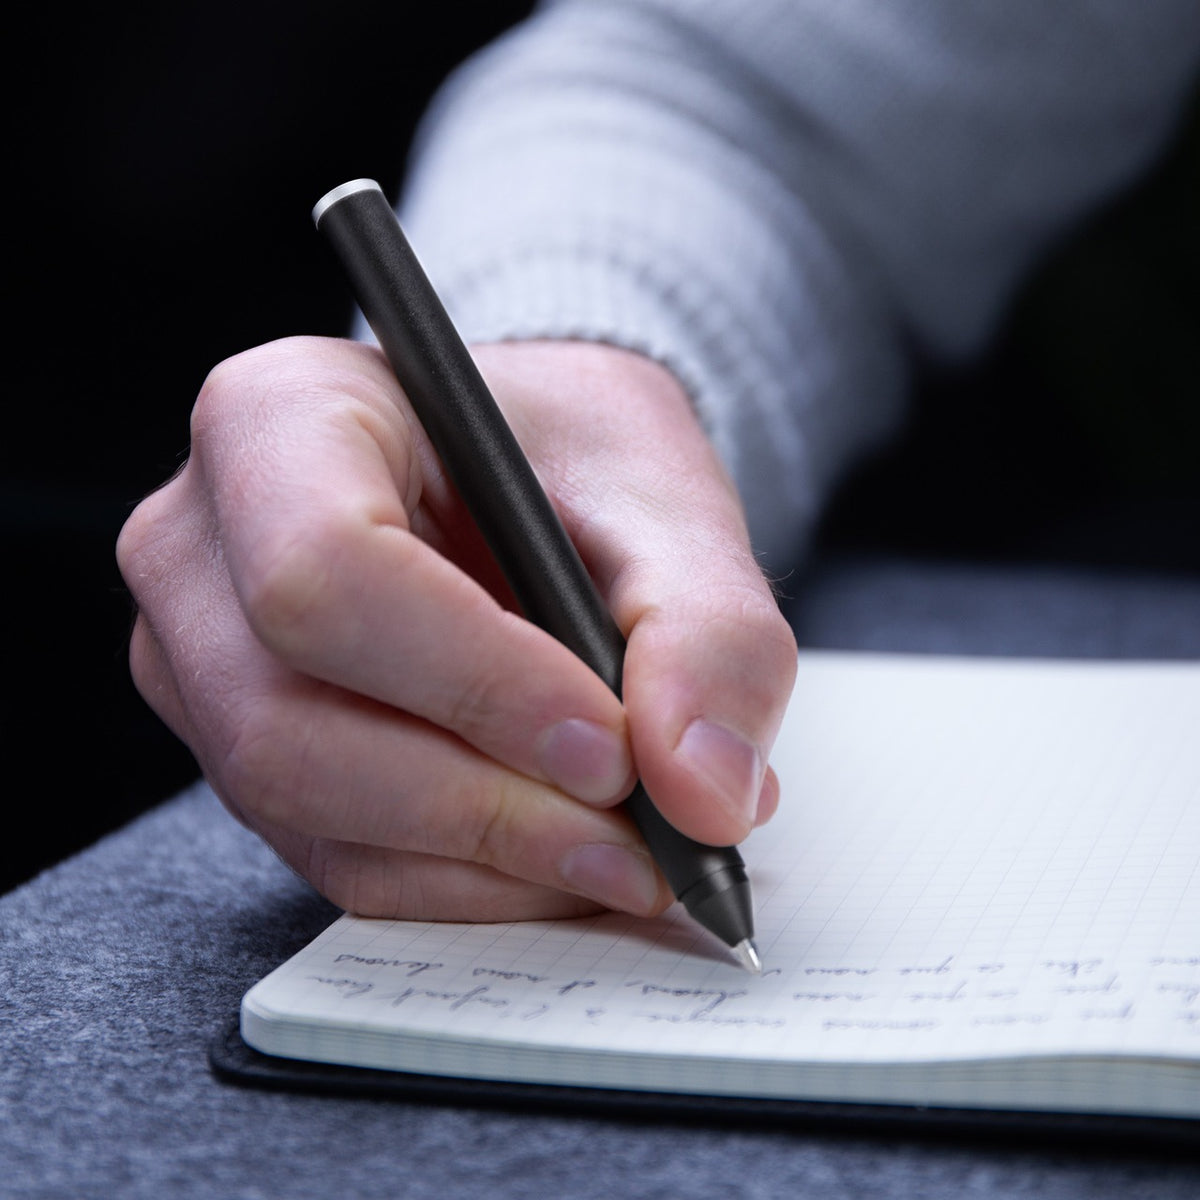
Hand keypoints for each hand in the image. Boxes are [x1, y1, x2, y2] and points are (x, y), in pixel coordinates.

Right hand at [116, 336, 796, 920]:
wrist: (530, 485)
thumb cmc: (575, 458)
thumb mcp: (665, 498)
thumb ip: (705, 630)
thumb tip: (703, 794)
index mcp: (280, 419)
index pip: (325, 570)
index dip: (473, 681)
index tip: (609, 747)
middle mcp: (205, 547)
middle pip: (288, 720)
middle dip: (482, 802)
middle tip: (638, 834)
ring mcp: (204, 661)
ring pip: (303, 809)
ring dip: (483, 859)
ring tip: (625, 856)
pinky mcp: (247, 750)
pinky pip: (332, 855)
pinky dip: (462, 882)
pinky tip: (560, 862)